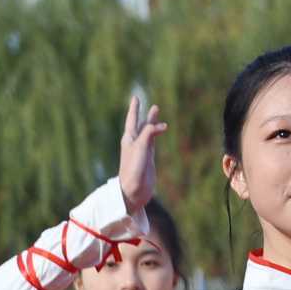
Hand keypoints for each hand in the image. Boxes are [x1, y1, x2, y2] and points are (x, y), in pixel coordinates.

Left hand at [118, 95, 165, 214]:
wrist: (133, 191)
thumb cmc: (133, 169)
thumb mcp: (140, 147)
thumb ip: (149, 133)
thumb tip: (162, 125)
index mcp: (128, 139)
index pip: (132, 119)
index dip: (134, 108)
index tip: (135, 97)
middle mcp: (134, 143)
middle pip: (140, 123)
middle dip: (143, 113)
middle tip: (146, 102)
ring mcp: (142, 150)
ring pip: (147, 131)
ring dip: (151, 121)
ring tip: (156, 110)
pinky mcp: (148, 158)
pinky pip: (153, 141)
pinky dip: (156, 133)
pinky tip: (161, 129)